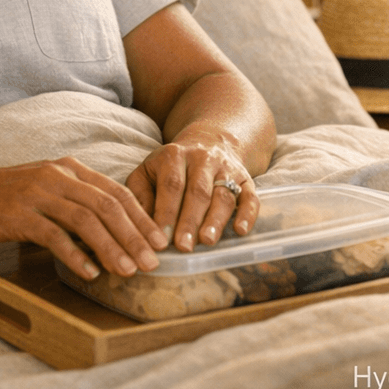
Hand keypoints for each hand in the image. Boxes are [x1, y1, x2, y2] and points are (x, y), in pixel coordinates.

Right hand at [0, 158, 168, 280]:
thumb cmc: (7, 196)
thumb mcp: (47, 189)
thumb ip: (77, 201)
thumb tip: (114, 230)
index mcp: (69, 169)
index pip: (116, 191)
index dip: (141, 217)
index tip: (159, 242)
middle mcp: (58, 176)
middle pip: (107, 205)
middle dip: (134, 235)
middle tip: (152, 262)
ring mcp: (38, 194)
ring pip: (86, 220)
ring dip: (111, 248)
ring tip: (127, 272)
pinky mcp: (19, 215)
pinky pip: (54, 236)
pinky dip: (75, 256)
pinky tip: (89, 273)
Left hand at [125, 127, 258, 252]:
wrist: (208, 141)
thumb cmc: (170, 167)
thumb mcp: (148, 171)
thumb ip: (140, 194)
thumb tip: (139, 224)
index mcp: (174, 155)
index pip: (171, 184)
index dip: (167, 212)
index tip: (161, 240)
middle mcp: (202, 158)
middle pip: (198, 190)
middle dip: (189, 220)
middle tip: (183, 246)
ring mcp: (226, 168)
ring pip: (223, 194)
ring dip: (215, 220)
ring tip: (207, 241)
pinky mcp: (245, 179)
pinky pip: (250, 196)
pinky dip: (247, 214)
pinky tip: (241, 230)